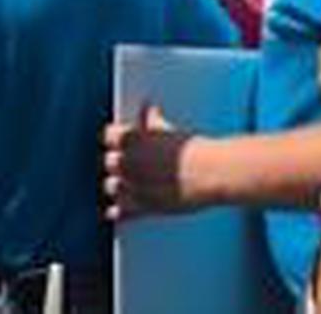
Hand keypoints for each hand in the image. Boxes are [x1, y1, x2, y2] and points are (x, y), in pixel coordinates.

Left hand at [101, 104, 197, 219]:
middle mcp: (127, 162)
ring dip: (118, 186)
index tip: (119, 142)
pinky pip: (121, 211)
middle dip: (118, 163)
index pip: (108, 136)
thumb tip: (148, 109)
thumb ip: (153, 120)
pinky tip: (113, 212)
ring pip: (111, 187)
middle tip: (130, 165)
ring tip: (128, 185)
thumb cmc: (195, 150)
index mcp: (130, 138)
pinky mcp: (143, 206)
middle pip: (109, 163)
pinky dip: (117, 212)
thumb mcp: (170, 130)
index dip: (115, 139)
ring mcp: (133, 185)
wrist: (213, 173)